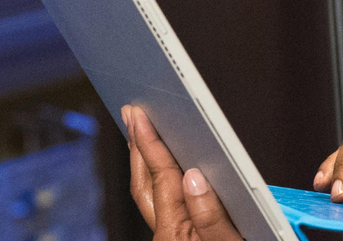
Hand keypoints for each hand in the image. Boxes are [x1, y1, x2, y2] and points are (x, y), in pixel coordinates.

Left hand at [123, 105, 244, 240]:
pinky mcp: (180, 238)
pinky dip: (160, 176)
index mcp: (174, 234)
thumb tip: (195, 178)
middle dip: (138, 146)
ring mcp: (171, 237)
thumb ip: (211, 217)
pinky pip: (163, 201)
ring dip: (144, 160)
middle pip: (145, 184)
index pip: (160, 179)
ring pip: (150, 192)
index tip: (139, 116)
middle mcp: (166, 235)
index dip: (149, 144)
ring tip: (139, 133)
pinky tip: (166, 166)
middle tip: (131, 114)